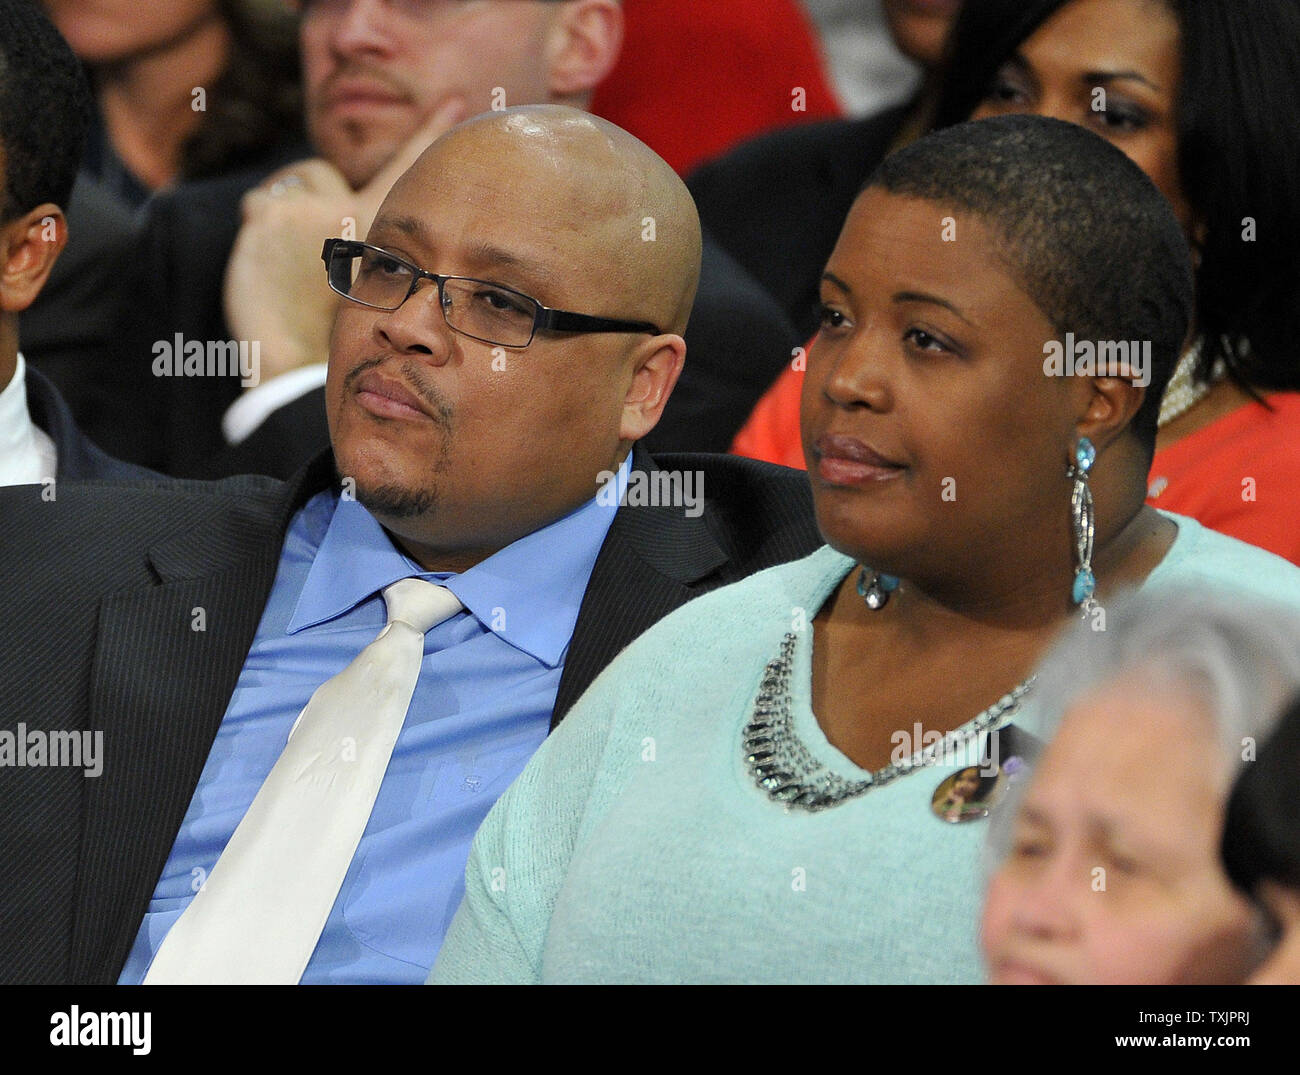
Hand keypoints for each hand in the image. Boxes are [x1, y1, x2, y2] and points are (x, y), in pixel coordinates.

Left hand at [224, 97, 467, 386]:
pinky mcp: (273, 214)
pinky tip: (265, 264)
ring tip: (284, 265)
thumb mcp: (367, 291)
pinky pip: (259, 204)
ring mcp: (312, 208)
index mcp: (385, 229)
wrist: (295, 365)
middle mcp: (354, 211)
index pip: (409, 169)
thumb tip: (365, 235)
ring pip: (289, 187)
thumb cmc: (329, 338)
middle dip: (307, 204)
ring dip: (280, 216)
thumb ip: (368, 252)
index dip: (432, 132)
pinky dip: (256, 230)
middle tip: (302, 260)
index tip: (455, 103)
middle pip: (321, 175)